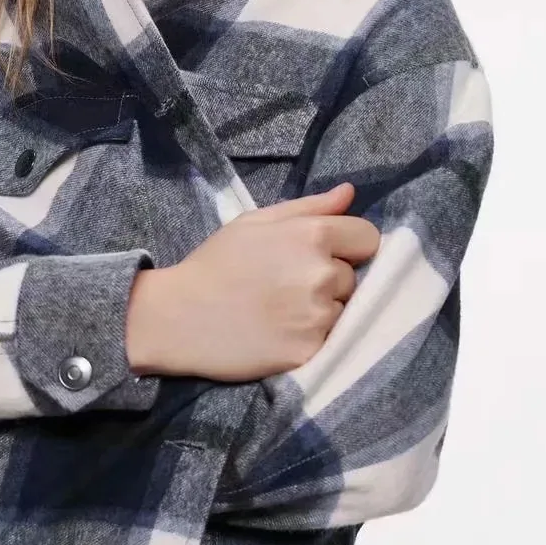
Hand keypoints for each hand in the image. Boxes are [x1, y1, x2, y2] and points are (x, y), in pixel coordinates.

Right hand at [126, 182, 380, 381]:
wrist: (178, 318)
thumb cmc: (215, 265)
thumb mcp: (255, 223)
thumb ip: (308, 207)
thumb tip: (349, 193)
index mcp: (312, 235)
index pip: (368, 238)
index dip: (347, 247)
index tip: (322, 256)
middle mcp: (321, 274)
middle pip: (353, 278)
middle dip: (328, 281)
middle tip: (286, 287)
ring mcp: (317, 316)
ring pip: (342, 312)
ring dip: (320, 312)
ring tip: (280, 312)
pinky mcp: (309, 351)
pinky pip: (328, 342)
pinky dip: (309, 339)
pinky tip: (279, 333)